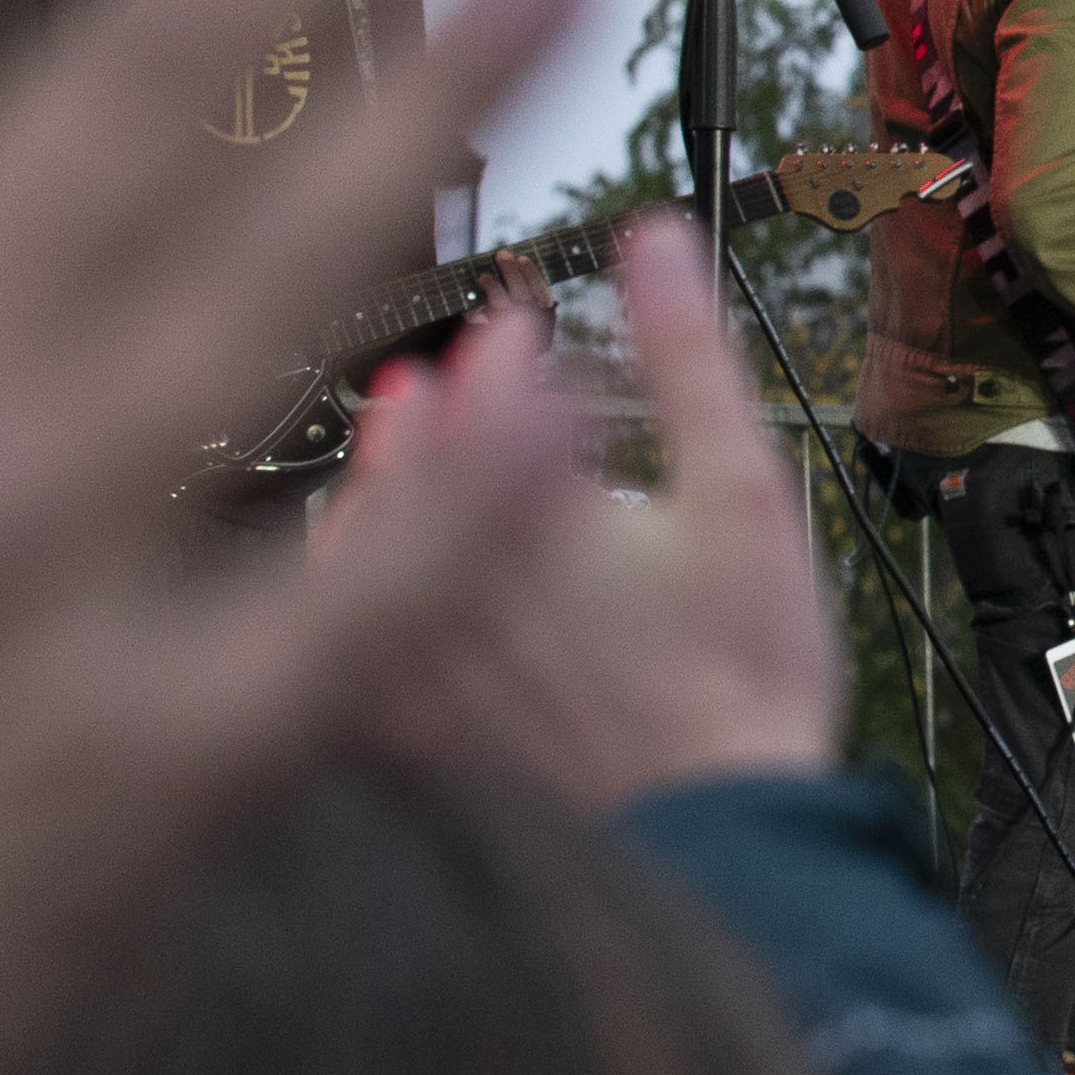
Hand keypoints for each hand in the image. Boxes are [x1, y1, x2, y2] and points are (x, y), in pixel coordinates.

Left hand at [324, 220, 841, 812]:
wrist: (723, 840)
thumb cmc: (748, 667)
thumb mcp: (746, 491)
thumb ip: (691, 357)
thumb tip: (651, 234)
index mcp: (528, 505)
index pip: (483, 398)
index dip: (498, 355)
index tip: (515, 327)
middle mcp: (444, 576)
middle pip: (401, 472)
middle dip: (423, 416)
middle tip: (429, 381)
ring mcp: (413, 660)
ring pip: (351, 554)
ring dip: (372, 494)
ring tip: (385, 462)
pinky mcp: (402, 738)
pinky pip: (326, 654)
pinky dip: (338, 603)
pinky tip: (352, 580)